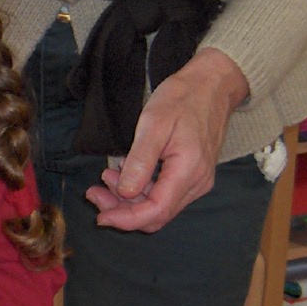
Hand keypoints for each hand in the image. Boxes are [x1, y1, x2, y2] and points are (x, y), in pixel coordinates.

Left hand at [84, 47, 248, 232]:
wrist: (212, 85)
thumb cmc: (183, 98)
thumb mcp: (154, 124)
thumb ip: (141, 161)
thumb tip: (126, 193)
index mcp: (188, 171)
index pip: (156, 211)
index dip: (126, 220)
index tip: (100, 216)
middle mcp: (197, 183)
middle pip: (156, 214)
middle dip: (123, 210)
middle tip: (94, 193)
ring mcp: (197, 181)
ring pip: (160, 207)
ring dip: (130, 199)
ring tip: (106, 177)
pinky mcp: (193, 176)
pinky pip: (165, 194)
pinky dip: (142, 189)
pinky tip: (125, 173)